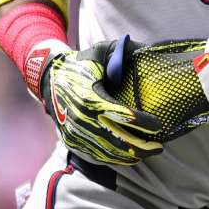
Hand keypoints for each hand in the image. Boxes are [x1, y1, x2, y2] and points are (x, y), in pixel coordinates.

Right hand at [40, 40, 163, 165]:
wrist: (49, 78)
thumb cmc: (80, 64)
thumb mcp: (100, 52)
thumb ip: (122, 51)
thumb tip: (146, 50)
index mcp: (91, 98)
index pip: (123, 116)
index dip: (143, 123)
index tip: (159, 125)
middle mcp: (82, 119)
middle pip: (118, 141)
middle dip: (142, 146)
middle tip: (158, 146)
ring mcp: (76, 132)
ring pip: (108, 153)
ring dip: (130, 156)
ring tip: (148, 152)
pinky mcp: (72, 141)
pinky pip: (96, 155)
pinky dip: (114, 158)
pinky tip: (129, 157)